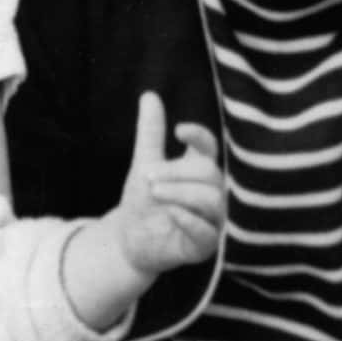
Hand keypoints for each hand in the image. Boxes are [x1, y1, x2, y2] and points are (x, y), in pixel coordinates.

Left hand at [108, 91, 224, 274]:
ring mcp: (212, 220)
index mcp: (198, 171)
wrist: (128, 238)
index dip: (200, 136)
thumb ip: (150, 133)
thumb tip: (150, 95)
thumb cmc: (142, 201)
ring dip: (180, 193)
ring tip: (154, 193)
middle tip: (147, 176)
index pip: (209, 148)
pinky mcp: (206, 245)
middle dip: (177, 172)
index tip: (179, 130)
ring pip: (213, 199)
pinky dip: (188, 219)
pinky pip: (208, 231)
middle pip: (210, 173)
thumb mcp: (143, 163)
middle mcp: (211, 194)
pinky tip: (170, 213)